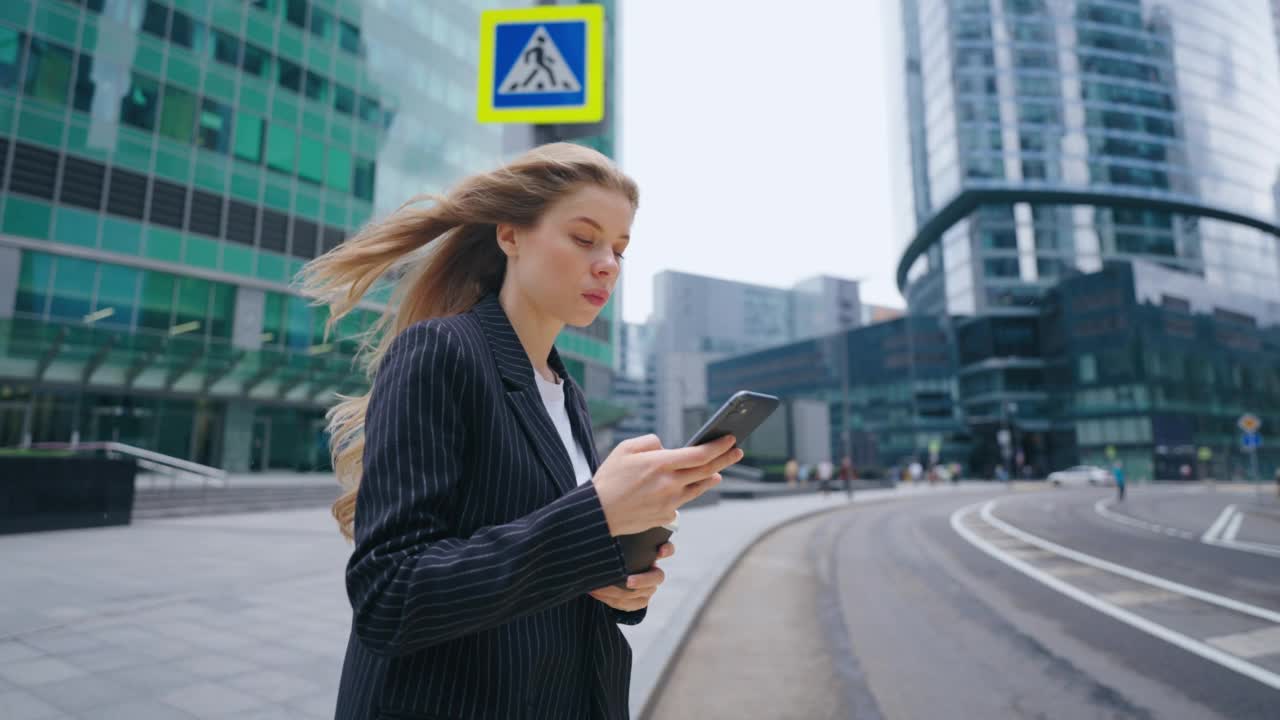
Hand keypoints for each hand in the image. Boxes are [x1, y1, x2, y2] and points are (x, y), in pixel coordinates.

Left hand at [589, 543, 674, 610]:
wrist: (611, 574)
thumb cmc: (615, 553)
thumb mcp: (619, 544)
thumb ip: (620, 538)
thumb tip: (606, 529)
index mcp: (652, 554)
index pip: (667, 549)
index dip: (667, 550)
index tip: (659, 551)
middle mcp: (654, 572)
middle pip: (657, 577)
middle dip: (642, 580)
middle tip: (628, 581)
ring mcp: (649, 588)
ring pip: (639, 594)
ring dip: (617, 591)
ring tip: (597, 586)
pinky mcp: (640, 601)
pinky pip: (629, 604)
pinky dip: (612, 600)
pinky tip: (597, 593)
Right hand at [593, 434, 742, 536]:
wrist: (597, 514)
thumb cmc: (609, 479)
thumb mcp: (625, 449)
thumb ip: (650, 442)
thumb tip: (667, 447)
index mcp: (660, 464)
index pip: (700, 454)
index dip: (719, 446)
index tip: (730, 439)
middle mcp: (669, 484)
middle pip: (707, 470)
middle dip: (725, 459)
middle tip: (737, 451)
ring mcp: (669, 502)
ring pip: (698, 488)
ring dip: (711, 478)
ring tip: (717, 472)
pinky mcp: (666, 516)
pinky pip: (681, 502)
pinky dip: (686, 493)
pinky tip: (688, 488)